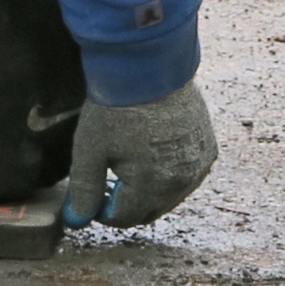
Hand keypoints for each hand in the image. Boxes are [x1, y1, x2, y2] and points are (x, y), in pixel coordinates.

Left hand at [61, 85, 218, 228]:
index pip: (124, 218)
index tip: (91, 195)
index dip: (102, 211)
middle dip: (126, 204)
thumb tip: (76, 220)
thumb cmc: (118, 105)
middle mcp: (181, 183)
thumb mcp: (90, 149)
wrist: (150, 65)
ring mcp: (198, 167)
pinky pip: (187, 177)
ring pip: (169, 196)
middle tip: (107, 184)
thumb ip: (85, 189)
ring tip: (129, 166)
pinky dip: (169, 174)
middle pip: (149, 211)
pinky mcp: (207, 149)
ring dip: (149, 191)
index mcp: (152, 187)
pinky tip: (153, 154)